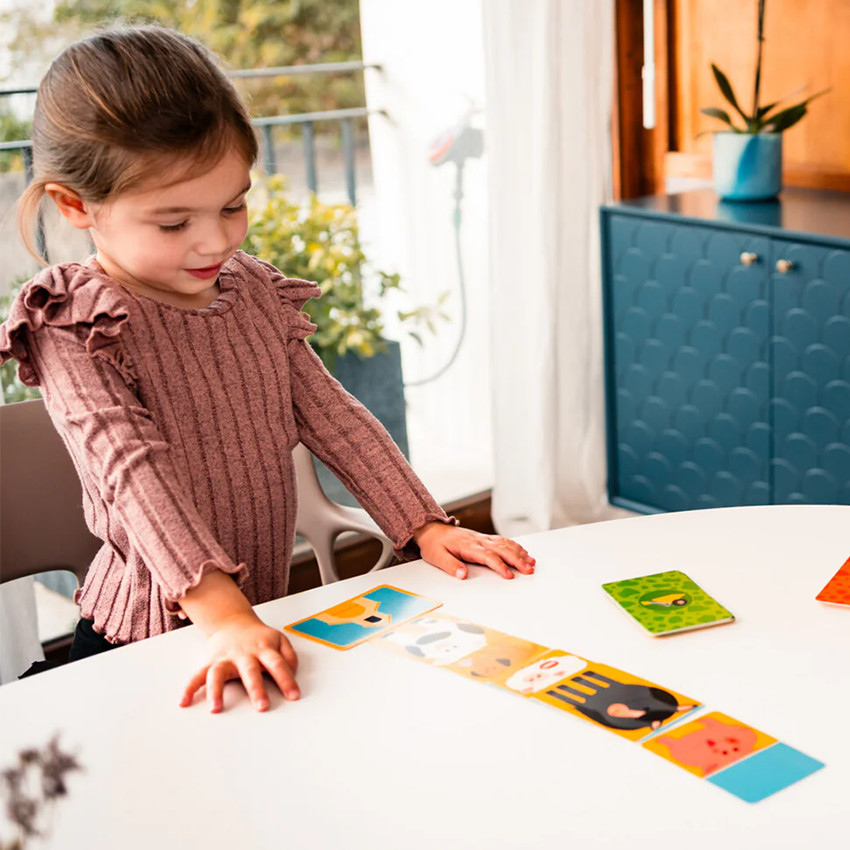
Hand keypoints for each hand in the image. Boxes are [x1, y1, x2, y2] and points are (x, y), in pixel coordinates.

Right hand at [180, 611, 299, 712]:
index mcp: (263, 648)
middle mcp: (243, 654)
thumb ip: (289, 656)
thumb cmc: (258, 637)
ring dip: (216, 691)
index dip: (286, 680)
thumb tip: (292, 674)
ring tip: (216, 708)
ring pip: (218, 674)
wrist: (232, 621)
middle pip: (250, 671)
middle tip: (262, 706)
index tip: (293, 696)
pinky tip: (184, 702)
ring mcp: (225, 658)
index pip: (277, 664)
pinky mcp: (210, 663)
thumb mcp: (279, 640)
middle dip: (256, 690)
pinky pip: (197, 675)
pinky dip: (189, 689)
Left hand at [413, 522, 534, 579]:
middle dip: (517, 560)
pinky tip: (523, 552)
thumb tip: (463, 574)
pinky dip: (515, 546)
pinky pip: (503, 540)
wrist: (432, 529)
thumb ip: (450, 566)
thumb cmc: (434, 544)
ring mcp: (482, 538)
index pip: (488, 556)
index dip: (500, 566)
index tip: (509, 575)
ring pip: (505, 544)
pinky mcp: (484, 538)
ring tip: (531, 562)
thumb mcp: (437, 557)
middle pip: (502, 549)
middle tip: (528, 570)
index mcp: (468, 546)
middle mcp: (478, 540)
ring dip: (519, 553)